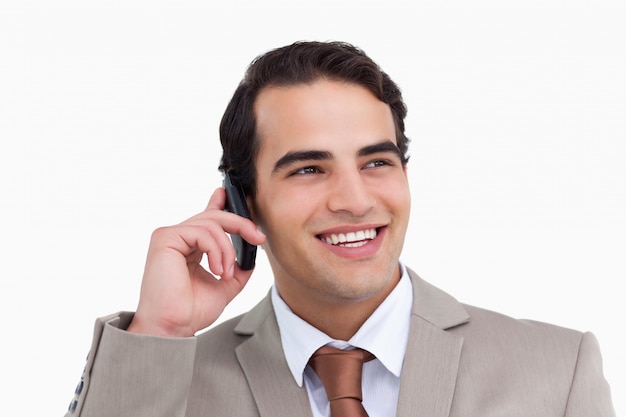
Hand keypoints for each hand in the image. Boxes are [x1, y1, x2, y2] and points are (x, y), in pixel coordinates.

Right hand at [127, 187, 265, 336]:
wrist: (173, 327)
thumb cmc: (191, 310)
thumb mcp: (225, 285)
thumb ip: (238, 268)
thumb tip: (252, 255)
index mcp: (189, 247)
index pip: (206, 218)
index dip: (219, 204)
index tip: (229, 194)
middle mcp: (179, 238)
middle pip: (214, 217)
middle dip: (241, 224)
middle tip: (258, 238)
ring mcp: (170, 236)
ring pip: (212, 224)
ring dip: (227, 250)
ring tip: (225, 273)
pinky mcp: (165, 237)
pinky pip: (202, 232)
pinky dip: (216, 250)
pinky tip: (216, 270)